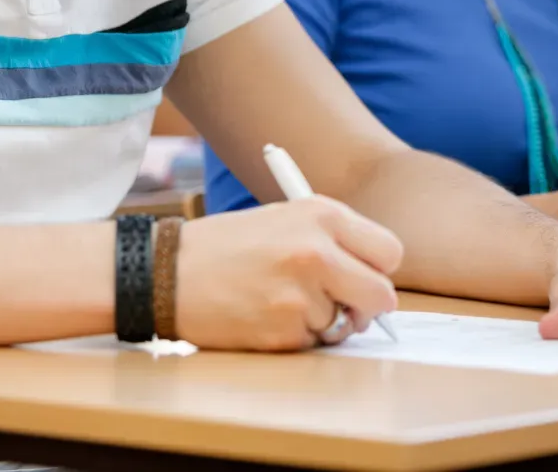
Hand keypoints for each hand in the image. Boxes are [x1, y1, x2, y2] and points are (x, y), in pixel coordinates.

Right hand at [174, 196, 403, 350]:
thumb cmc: (228, 245)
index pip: (390, 252)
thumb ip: (335, 240)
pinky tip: (266, 316)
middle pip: (382, 295)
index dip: (380, 270)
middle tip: (345, 305)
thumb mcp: (286, 218)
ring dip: (324, 322)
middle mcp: (317, 252)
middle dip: (367, 306)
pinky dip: (298, 337)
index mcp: (322, 215)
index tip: (366, 277)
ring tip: (283, 301)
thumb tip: (377, 276)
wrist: (167, 271)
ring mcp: (301, 294)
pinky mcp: (283, 330)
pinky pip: (314, 342)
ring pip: (346, 324)